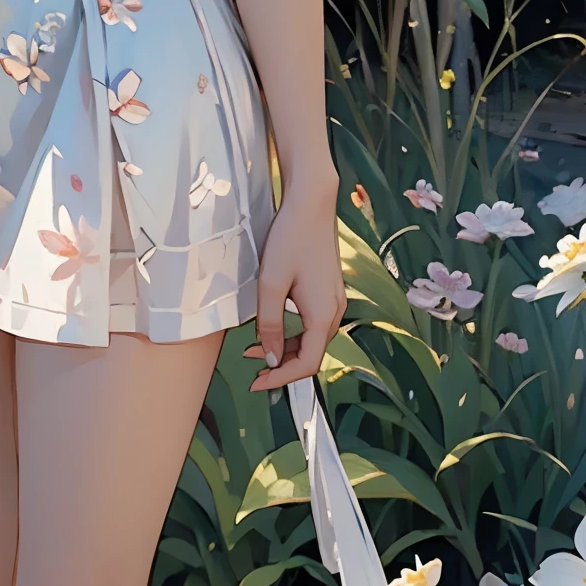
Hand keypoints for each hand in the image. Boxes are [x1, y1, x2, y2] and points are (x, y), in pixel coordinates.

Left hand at [244, 179, 345, 391]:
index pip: (307, 363)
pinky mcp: (328, 288)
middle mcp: (334, 311)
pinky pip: (312, 322)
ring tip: (254, 347)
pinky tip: (272, 325)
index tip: (257, 382)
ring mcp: (334, 299)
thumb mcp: (271, 285)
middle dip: (281, 364)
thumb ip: (269, 325)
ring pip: (312, 338)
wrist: (311, 203)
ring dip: (285, 347)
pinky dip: (293, 331)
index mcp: (323, 315)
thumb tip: (270, 357)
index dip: (281, 377)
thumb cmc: (290, 240)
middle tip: (250, 366)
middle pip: (311, 353)